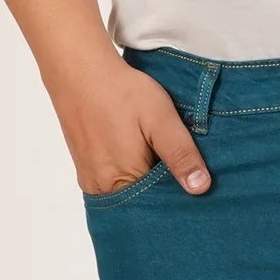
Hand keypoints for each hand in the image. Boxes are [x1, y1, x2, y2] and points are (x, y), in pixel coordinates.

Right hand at [48, 56, 210, 195]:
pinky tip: (139, 163)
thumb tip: (201, 188)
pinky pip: (113, 189)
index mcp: (124, 183)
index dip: (177, 204)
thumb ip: (180, 154)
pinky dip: (129, 183)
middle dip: (161, 201)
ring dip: (145, 191)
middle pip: (141, 210)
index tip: (194, 195)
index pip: (159, 211)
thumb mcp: (160, 119)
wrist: (78, 69)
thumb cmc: (120, 92)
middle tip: (178, 179)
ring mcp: (92, 183)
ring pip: (127, 200)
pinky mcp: (85, 171)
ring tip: (158, 169)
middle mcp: (104, 190)